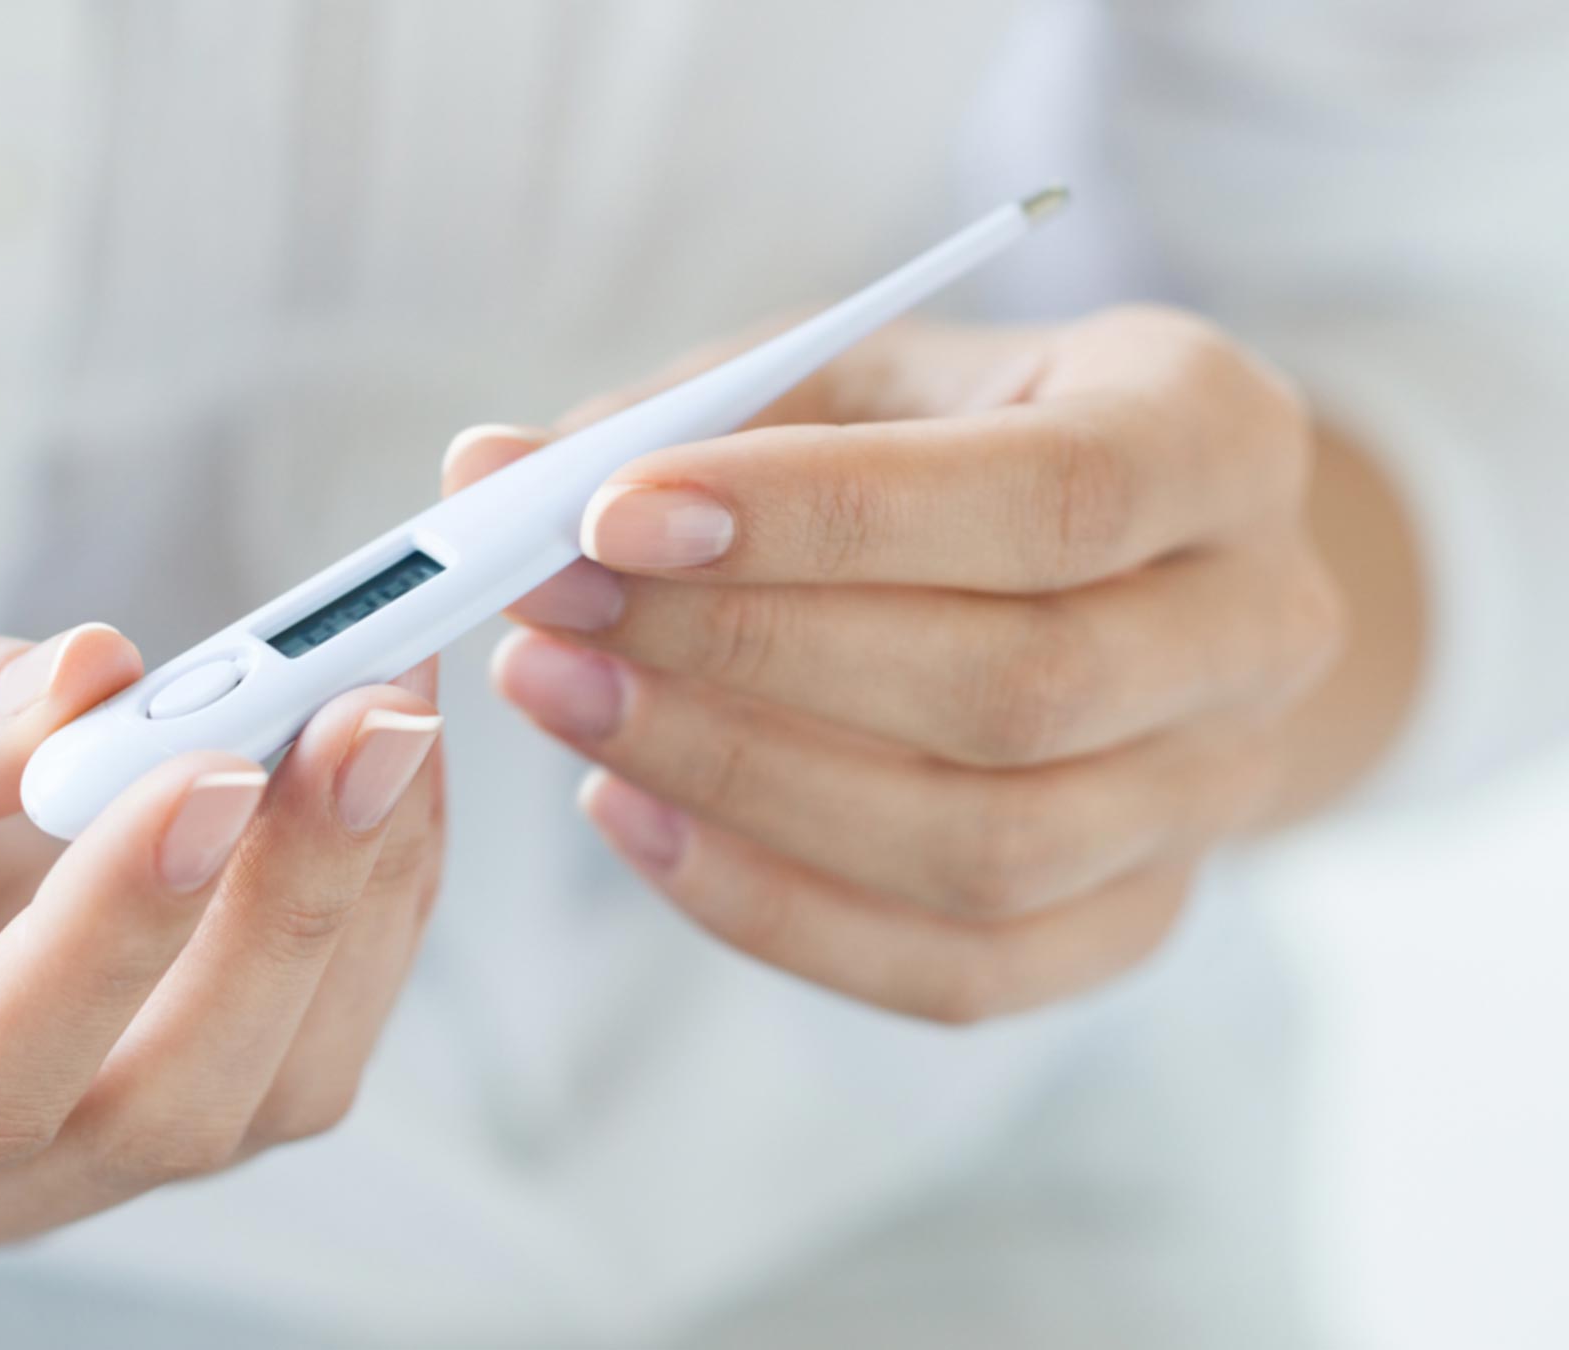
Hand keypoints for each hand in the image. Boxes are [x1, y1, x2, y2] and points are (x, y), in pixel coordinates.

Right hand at [0, 576, 444, 1299]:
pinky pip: (282, 1030)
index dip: (110, 938)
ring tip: (388, 701)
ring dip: (353, 897)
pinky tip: (375, 759)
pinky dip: (354, 895)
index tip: (219, 764)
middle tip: (369, 709)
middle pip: (154, 1112)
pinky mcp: (115, 1090)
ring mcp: (26, 1165)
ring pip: (256, 1089)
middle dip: (285, 908)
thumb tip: (101, 684)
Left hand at [449, 306, 1342, 1023]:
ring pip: (986, 850)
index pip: (1047, 499)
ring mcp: (1214, 796)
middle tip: (544, 617)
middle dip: (746, 659)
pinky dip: (773, 908)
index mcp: (1217, 430)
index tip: (610, 515)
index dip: (823, 521)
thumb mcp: (848, 380)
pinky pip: (958, 970)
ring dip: (737, 784)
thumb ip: (682, 422)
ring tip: (562, 703)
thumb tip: (480, 474)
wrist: (1122, 569)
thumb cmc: (955, 445)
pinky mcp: (1137, 919)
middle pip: (1016, 690)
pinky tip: (633, 815)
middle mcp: (1260, 623)